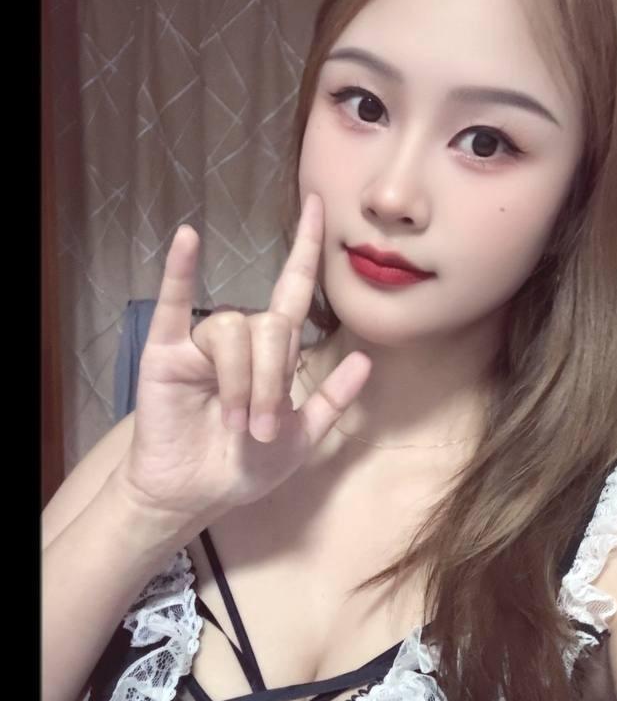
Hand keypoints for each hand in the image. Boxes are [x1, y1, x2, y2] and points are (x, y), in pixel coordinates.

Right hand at [115, 193, 371, 527]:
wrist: (193, 496)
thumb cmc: (243, 468)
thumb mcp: (301, 440)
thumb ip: (332, 401)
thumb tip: (366, 358)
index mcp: (274, 351)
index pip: (295, 289)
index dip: (308, 248)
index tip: (319, 205)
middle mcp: (241, 338)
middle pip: (270, 326)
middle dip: (271, 381)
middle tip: (260, 430)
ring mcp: (202, 341)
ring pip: (233, 331)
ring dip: (239, 381)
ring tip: (235, 425)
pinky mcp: (166, 352)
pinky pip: (174, 304)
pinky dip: (179, 271)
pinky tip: (187, 240)